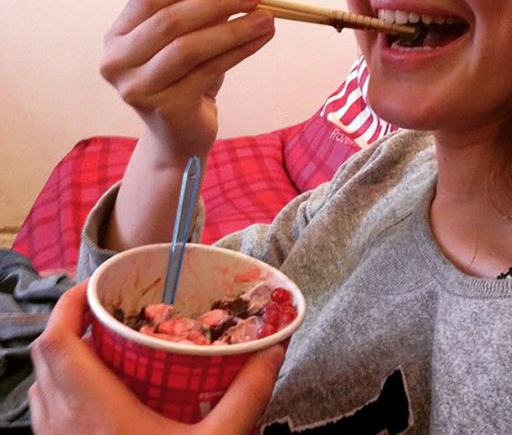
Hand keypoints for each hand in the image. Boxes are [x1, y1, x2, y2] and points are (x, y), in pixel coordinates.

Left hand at [30, 282, 283, 434]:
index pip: (57, 342)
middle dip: (74, 321)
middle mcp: (61, 426)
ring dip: (68, 354)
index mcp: (92, 412)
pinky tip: (104, 391)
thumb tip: (275, 351)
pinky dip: (66, 385)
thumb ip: (247, 396)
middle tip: (114, 309)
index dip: (70, 304)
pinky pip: (47, 409)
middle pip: (46, 356)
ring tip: (110, 342)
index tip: (101, 285)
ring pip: (42, 384)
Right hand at [100, 0, 274, 160]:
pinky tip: (262, 39)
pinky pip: (209, 71)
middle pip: (170, 21)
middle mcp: (117, 62)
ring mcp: (138, 88)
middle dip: (217, 2)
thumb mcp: (186, 42)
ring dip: (234, 28)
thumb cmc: (184, 80)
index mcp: (116, 37)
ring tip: (267, 17)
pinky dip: (240, 51)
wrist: (180, 135)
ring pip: (190, 47)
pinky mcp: (165, 108)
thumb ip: (200, 15)